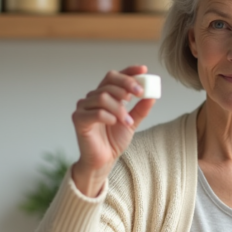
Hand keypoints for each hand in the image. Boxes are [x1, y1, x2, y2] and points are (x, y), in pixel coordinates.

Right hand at [71, 65, 155, 196]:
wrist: (103, 161)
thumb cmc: (113, 141)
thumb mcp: (131, 122)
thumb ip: (140, 109)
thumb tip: (152, 96)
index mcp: (104, 95)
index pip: (114, 76)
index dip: (129, 71)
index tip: (144, 70)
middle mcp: (92, 98)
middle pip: (109, 81)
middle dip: (127, 85)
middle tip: (139, 94)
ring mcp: (83, 107)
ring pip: (103, 97)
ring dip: (119, 108)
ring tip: (127, 121)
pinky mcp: (78, 119)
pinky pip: (96, 112)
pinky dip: (108, 116)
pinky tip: (113, 123)